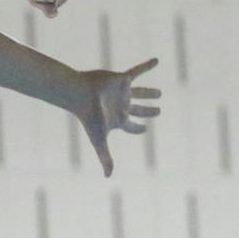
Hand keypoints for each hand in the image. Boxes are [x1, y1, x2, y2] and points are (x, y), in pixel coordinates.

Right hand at [74, 57, 161, 176]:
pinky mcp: (121, 78)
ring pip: (139, 93)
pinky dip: (147, 66)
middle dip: (148, 112)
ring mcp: (121, 92)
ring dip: (149, 93)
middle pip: (138, 110)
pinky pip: (137, 71)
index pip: (132, 127)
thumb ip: (105, 157)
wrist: (78, 93)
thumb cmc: (88, 116)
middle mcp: (121, 105)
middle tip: (158, 111)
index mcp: (118, 119)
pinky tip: (157, 60)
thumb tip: (108, 177)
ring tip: (160, 93)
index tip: (144, 129)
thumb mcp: (99, 139)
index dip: (139, 129)